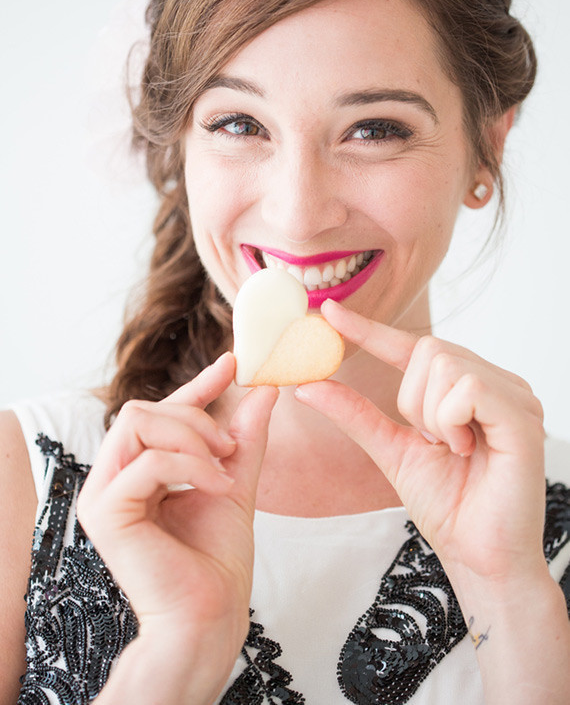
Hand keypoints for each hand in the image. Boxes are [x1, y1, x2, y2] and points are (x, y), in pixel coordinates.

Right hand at [77, 352, 277, 693]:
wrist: (211, 614)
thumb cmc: (217, 558)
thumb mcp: (235, 481)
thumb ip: (245, 436)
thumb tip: (266, 388)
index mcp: (135, 472)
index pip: (157, 413)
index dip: (194, 385)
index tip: (233, 363)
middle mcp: (111, 479)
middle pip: (141, 409)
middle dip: (194, 418)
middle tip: (230, 448)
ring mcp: (102, 495)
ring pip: (138, 423)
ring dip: (192, 439)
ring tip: (224, 470)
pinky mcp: (104, 513)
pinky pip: (147, 460)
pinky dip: (190, 466)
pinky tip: (216, 487)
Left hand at [295, 300, 546, 586]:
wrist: (478, 557)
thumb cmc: (446, 505)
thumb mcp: (390, 450)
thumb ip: (355, 414)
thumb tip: (308, 385)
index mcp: (466, 388)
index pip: (413, 346)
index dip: (370, 328)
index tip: (330, 311)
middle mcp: (494, 383)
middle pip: (428, 349)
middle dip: (412, 401)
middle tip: (431, 442)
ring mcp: (514, 395)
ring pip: (445, 364)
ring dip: (431, 415)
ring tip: (453, 449)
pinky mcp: (523, 415)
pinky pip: (466, 387)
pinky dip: (450, 421)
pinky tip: (467, 449)